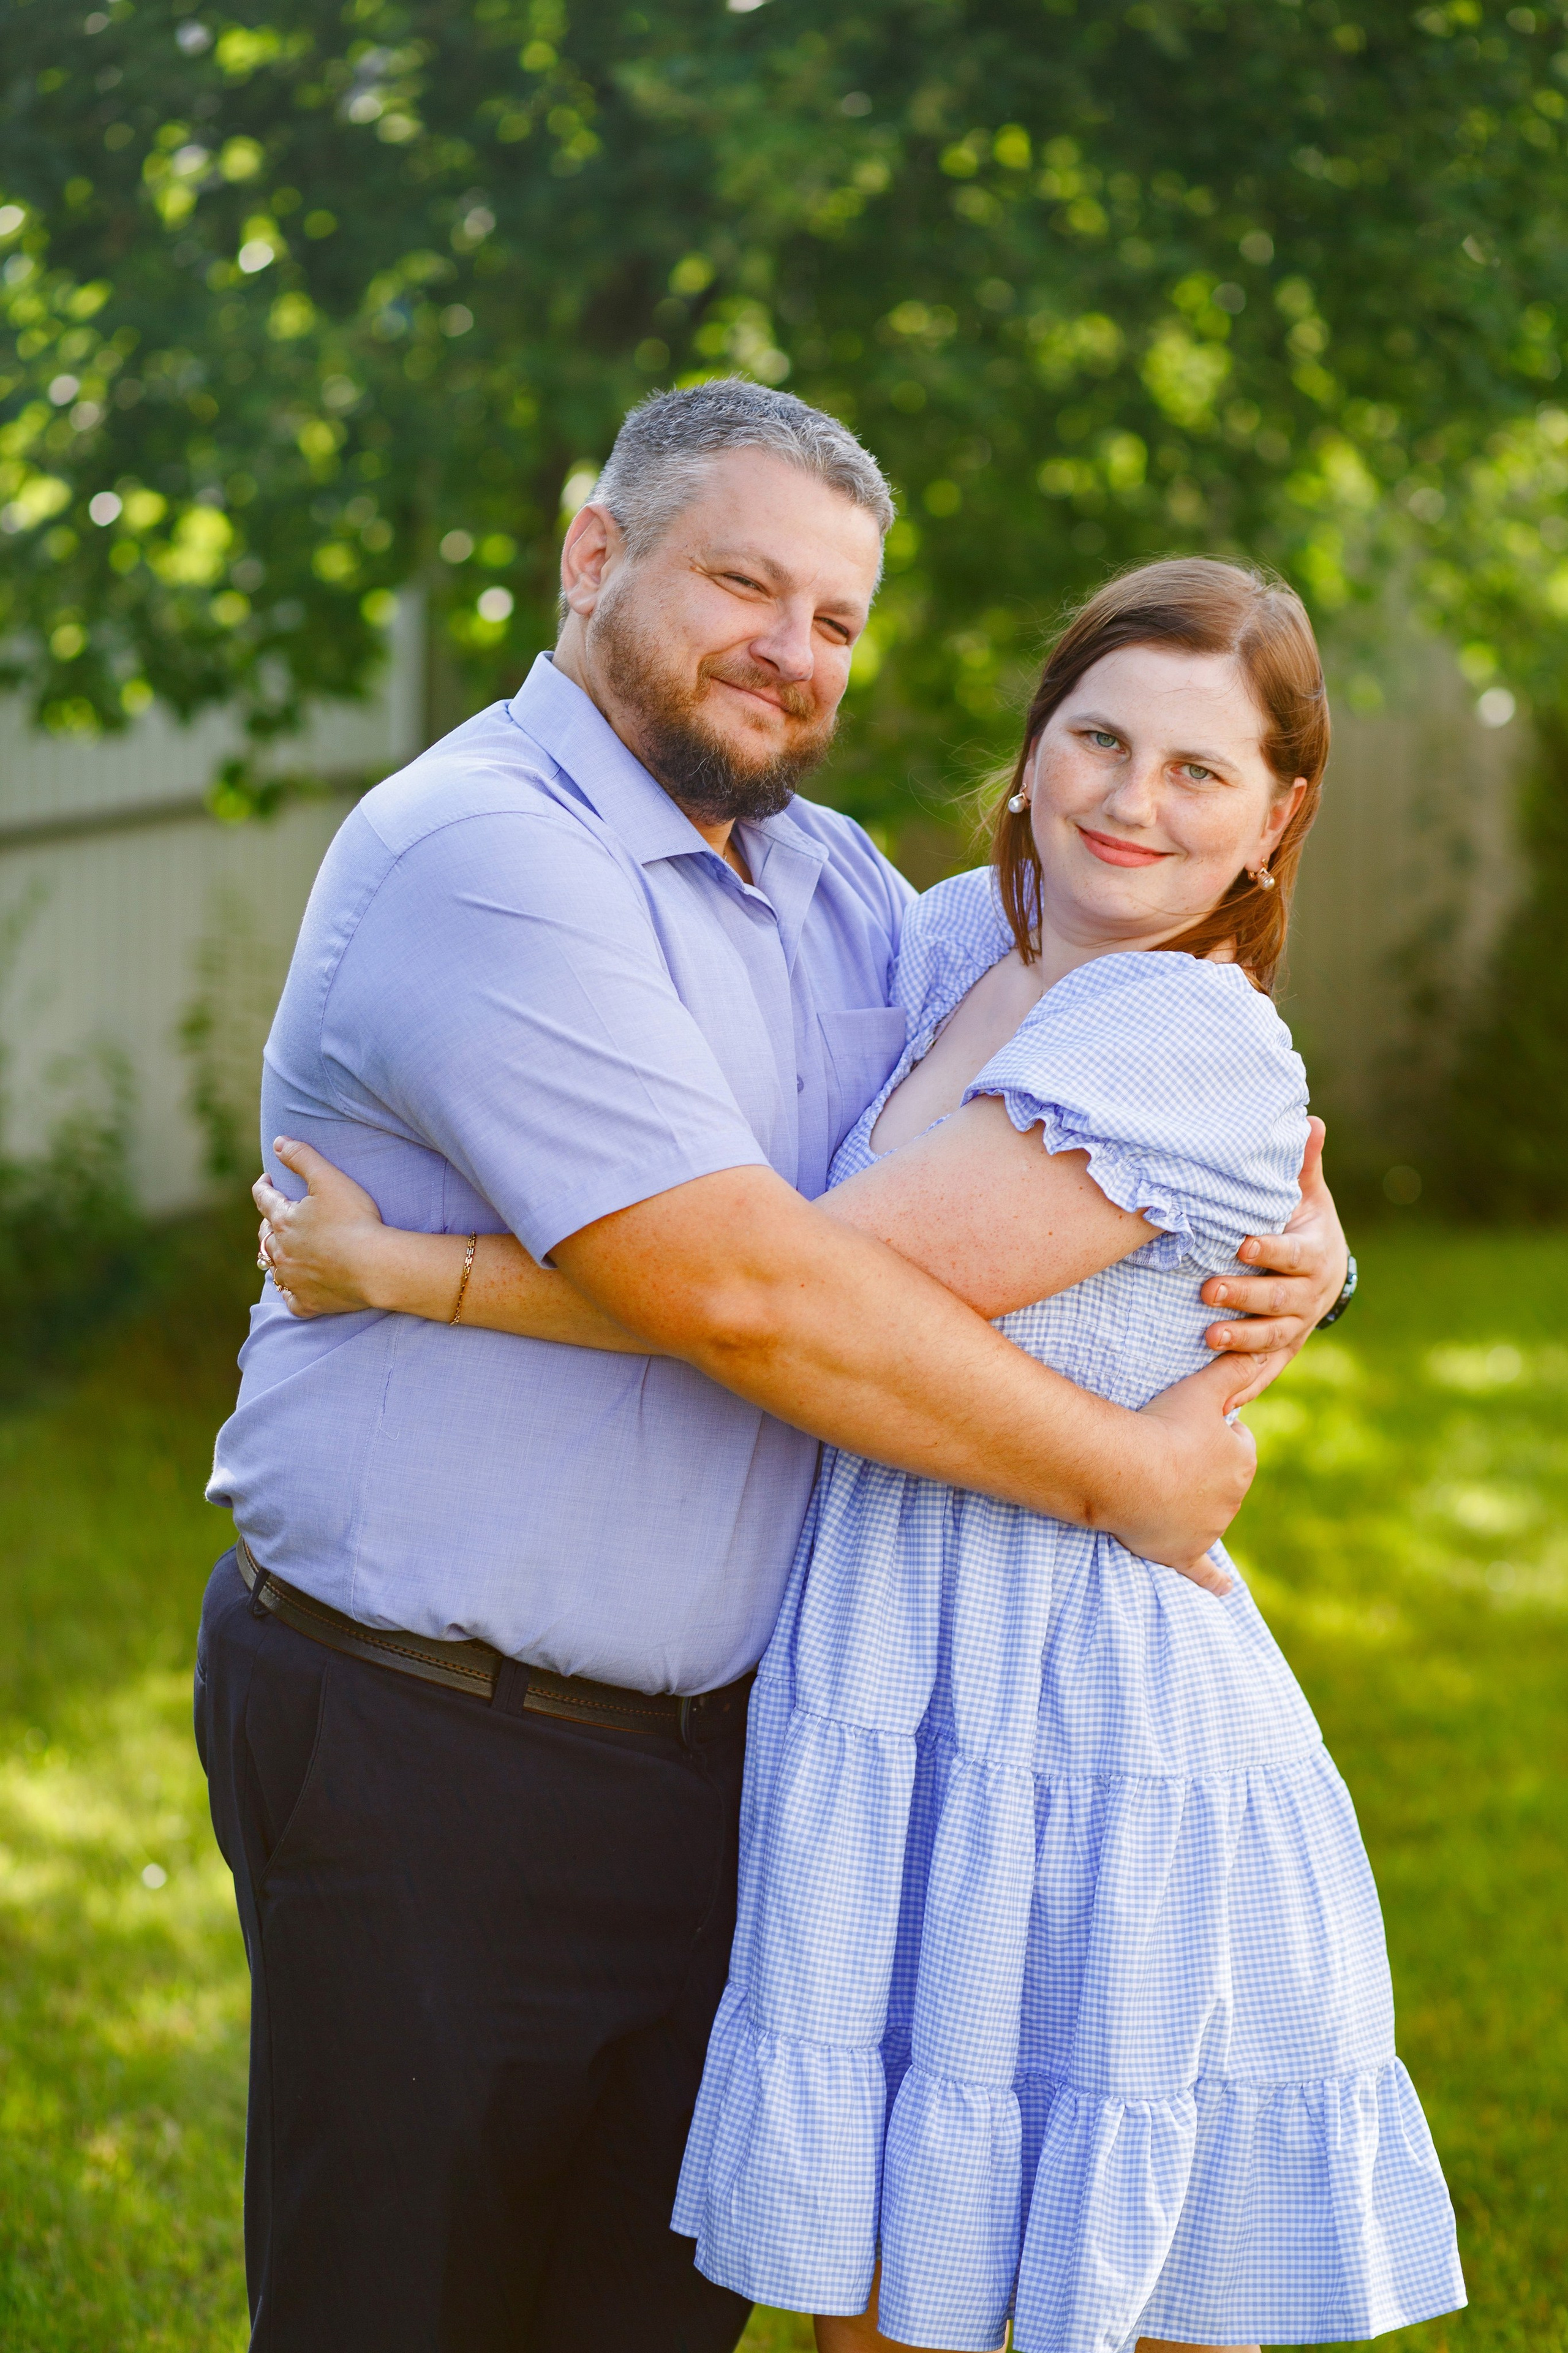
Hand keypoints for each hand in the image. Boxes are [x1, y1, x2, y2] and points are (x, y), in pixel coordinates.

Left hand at [253, 1137, 386, 1317]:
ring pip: (274, 1268)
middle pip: (265, 1236)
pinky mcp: (309, 1303)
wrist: (374, 1266)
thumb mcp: (328, 1179)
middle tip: (274, 1217)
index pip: (264, 1199)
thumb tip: (278, 1142)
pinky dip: (292, 1293)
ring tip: (283, 1252)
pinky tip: (295, 1288)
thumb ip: (302, 1157)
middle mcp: (281, 1252)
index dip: (263, 1187)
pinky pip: (292, 1300)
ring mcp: (293, 1280)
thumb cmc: (354, 1220)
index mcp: (283, 1221)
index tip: (267, 1180)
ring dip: (276, 1258)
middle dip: (267, 1223)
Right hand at [1120, 1354, 1261, 1594]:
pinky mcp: (1184, 1552)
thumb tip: (1260, 1352)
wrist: (1129, 1473)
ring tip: (1155, 1486)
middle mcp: (1233, 1497)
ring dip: (1187, 1503)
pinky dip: (1213, 1580)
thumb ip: (1234, 1369)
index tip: (1187, 1428)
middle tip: (1165, 1454)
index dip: (1211, 1432)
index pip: (1236, 1441)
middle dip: (1198, 1469)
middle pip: (1219, 1479)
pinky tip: (1225, 1590)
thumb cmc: (1165, 1427)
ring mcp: (1209, 1527)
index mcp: (1242, 1459)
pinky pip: (1204, 1571)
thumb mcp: (1203, 1388)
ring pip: (1205, 1514)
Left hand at [1200, 1117, 1348, 1404]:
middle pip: (1280, 1300)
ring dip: (1242, 1341)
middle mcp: (1308, 1296)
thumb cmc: (1302, 1224)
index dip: (1271, 1251)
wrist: (1322, 1271)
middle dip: (1246, 1297)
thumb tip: (1308, 1119)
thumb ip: (1302, 1165)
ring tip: (1208, 1337)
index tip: (1243, 1244)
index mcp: (1314, 1255)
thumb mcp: (1305, 1195)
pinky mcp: (1282, 1352)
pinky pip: (1265, 1371)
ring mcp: (1295, 1328)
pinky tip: (1223, 1400)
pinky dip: (1246, 1385)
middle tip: (1209, 1290)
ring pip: (1272, 1339)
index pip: (1293, 1255)